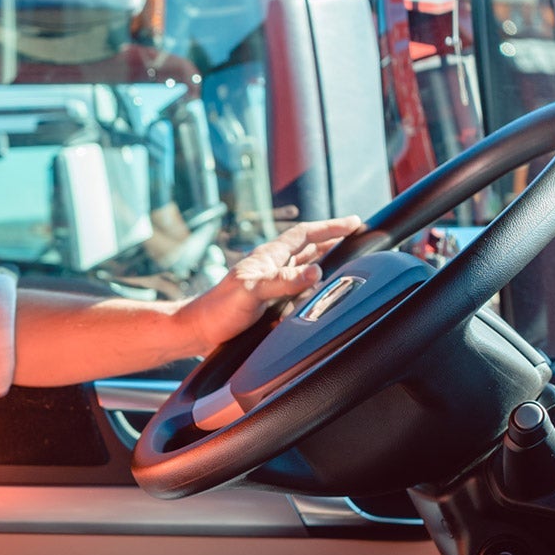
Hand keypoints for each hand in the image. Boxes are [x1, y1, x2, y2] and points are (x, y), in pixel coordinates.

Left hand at [176, 217, 366, 351]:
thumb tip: (316, 271)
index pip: (306, 234)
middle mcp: (271, 267)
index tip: (354, 223)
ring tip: (344, 257)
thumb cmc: (219, 309)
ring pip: (303, 266)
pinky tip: (317, 291)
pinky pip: (297, 288)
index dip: (331, 227)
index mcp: (269, 257)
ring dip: (324, 259)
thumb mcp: (252, 292)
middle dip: (332, 240)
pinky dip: (312, 285)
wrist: (198, 331)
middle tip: (356, 237)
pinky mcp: (268, 302)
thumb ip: (283, 281)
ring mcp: (270, 284)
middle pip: (308, 247)